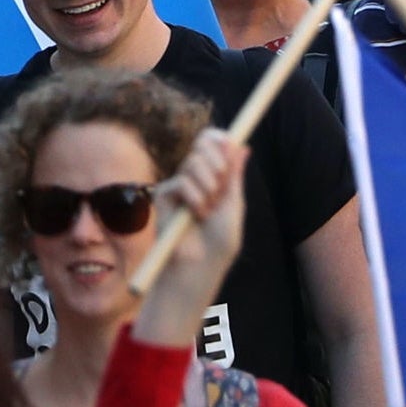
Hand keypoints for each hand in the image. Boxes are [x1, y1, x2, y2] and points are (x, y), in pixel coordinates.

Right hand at [132, 128, 246, 349]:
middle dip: (217, 162)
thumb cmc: (218, 244)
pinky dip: (195, 197)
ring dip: (208, 186)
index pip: (213, 144)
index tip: (229, 143)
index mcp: (214, 178)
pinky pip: (181, 181)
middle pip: (202, 145)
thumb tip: (241, 146)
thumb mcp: (233, 208)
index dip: (219, 139)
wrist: (199, 266)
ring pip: (193, 161)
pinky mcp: (164, 195)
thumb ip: (234, 177)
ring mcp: (178, 185)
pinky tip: (195, 215)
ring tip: (208, 211)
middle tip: (222, 185)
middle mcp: (194, 177)